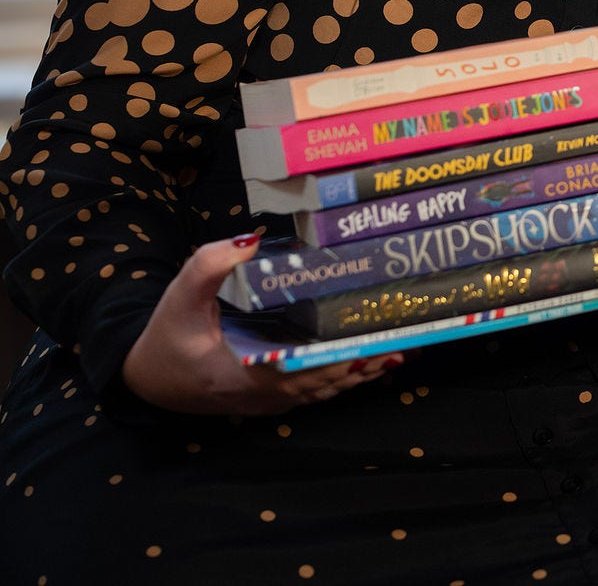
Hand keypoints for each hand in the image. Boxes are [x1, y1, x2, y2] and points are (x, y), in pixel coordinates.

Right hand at [120, 235, 401, 415]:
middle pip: (325, 381)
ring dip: (362, 370)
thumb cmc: (167, 335)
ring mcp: (270, 402)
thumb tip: (252, 240)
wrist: (148, 378)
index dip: (338, 358)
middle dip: (363, 360)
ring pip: (326, 390)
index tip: (372, 339)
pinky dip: (346, 377)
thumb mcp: (180, 295)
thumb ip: (210, 265)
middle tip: (404, 336)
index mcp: (242, 375)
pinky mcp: (274, 399)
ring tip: (403, 348)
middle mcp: (263, 396)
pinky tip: (375, 361)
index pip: (302, 371)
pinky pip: (317, 392)